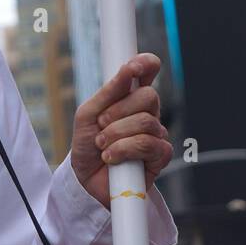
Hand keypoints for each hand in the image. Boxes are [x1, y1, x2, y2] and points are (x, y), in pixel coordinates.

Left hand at [69, 54, 171, 210]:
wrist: (85, 180)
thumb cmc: (87, 145)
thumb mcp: (88, 114)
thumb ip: (108, 92)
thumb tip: (127, 70)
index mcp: (129, 96)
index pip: (147, 71)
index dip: (146, 63)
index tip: (134, 66)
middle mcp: (146, 112)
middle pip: (148, 96)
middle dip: (119, 111)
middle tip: (101, 124)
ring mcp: (156, 133)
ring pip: (146, 121)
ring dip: (116, 134)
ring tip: (102, 145)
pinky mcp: (160, 156)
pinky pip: (148, 144)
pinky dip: (123, 150)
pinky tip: (112, 158)